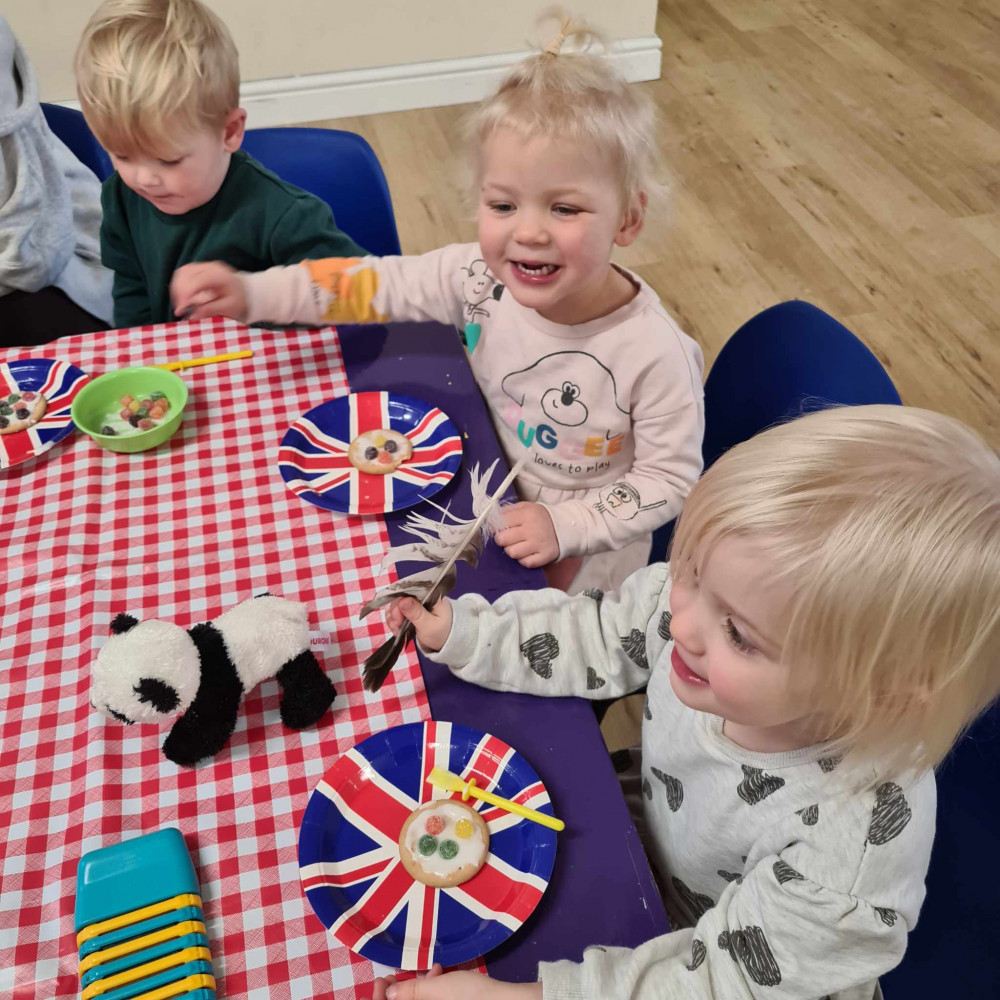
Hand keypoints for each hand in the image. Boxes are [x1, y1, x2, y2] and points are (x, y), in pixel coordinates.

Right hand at [170, 262, 246, 320]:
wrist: (246, 290)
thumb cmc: (239, 300)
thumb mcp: (229, 308)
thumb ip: (211, 310)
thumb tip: (191, 316)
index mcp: (219, 276)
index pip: (196, 281)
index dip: (185, 295)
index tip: (181, 309)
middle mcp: (210, 267)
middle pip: (186, 274)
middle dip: (179, 293)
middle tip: (179, 310)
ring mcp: (204, 265)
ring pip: (182, 272)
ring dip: (177, 288)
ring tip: (180, 304)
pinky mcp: (199, 267)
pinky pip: (183, 272)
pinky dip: (179, 284)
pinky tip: (181, 296)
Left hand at [369, 965, 541, 999]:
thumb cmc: (469, 996)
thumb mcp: (436, 989)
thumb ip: (410, 991)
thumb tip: (387, 994)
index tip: (379, 982)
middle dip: (399, 991)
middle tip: (395, 974)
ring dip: (417, 988)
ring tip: (430, 971)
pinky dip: (431, 991)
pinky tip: (441, 974)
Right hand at [386, 596, 453, 652]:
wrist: (447, 642)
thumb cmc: (442, 633)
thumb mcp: (429, 625)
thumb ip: (416, 613)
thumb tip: (402, 600)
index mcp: (430, 594)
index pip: (409, 591)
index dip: (399, 603)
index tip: (398, 619)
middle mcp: (422, 596)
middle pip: (400, 597)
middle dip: (395, 613)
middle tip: (397, 627)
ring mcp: (415, 603)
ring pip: (397, 605)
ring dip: (393, 618)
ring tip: (396, 630)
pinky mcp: (411, 611)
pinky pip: (397, 611)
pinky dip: (394, 620)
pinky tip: (396, 629)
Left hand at [494, 502, 559, 568]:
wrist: (565, 527)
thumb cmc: (540, 517)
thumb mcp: (525, 507)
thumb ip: (507, 511)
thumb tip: (489, 518)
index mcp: (527, 514)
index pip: (499, 523)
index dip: (495, 528)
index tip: (499, 529)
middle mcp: (533, 529)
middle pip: (502, 540)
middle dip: (502, 540)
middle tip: (508, 538)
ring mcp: (539, 544)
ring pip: (512, 553)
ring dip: (512, 550)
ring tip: (518, 545)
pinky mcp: (545, 556)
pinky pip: (525, 563)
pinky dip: (524, 559)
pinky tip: (527, 553)